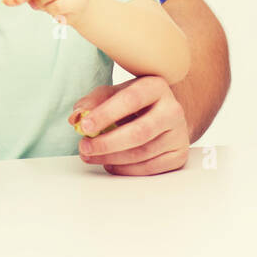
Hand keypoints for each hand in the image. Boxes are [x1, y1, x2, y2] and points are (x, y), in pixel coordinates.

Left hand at [67, 76, 190, 174]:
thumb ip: (92, 102)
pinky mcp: (179, 154)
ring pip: (143, 153)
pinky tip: (109, 163)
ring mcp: (179, 134)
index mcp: (155, 87)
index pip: (130, 100)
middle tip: (84, 147)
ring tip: (91, 156)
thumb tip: (76, 117)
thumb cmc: (132, 102)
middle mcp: (173, 110)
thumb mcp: (112, 94)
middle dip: (107, 143)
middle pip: (139, 132)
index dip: (105, 114)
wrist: (163, 114)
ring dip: (111, 158)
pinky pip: (150, 168)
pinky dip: (126, 169)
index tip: (83, 126)